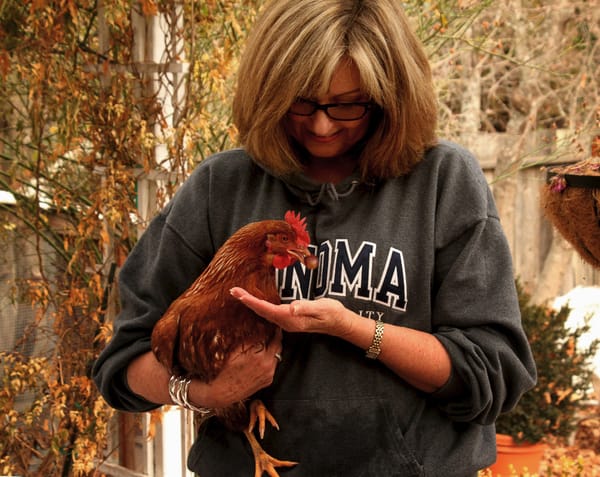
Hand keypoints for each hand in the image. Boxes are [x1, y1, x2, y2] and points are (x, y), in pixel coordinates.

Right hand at [189, 329, 281, 408]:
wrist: (223, 393)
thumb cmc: (225, 371)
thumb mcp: (235, 351)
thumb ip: (249, 339)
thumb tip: (259, 326)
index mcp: (260, 356)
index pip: (274, 337)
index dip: (273, 329)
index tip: (272, 323)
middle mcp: (268, 365)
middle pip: (279, 345)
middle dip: (276, 336)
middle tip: (272, 329)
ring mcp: (270, 374)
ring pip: (277, 355)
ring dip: (273, 348)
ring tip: (266, 341)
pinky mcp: (269, 380)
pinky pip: (274, 365)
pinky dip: (270, 358)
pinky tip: (262, 355)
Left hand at [230, 287, 352, 337]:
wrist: (340, 323)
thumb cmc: (332, 313)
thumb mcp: (321, 308)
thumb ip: (306, 307)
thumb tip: (292, 307)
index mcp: (291, 319)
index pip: (267, 310)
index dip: (252, 302)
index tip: (239, 294)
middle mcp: (287, 322)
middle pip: (262, 312)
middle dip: (247, 301)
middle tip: (233, 291)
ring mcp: (288, 322)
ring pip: (265, 313)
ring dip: (251, 304)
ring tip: (239, 295)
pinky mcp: (290, 318)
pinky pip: (270, 313)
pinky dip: (260, 306)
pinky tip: (256, 302)